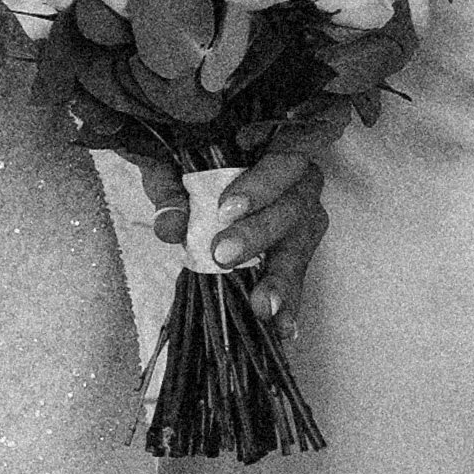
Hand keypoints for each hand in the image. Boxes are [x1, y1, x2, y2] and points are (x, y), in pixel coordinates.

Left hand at [152, 135, 331, 313]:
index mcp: (276, 144)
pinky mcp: (299, 248)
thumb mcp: (172, 164)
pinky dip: (290, 302)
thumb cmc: (193, 157)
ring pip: (301, 245)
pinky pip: (298, 274)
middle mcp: (300, 178)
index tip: (225, 209)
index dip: (261, 184)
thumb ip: (169, 188)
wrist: (201, 167)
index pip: (284, 157)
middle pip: (294, 206)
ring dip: (282, 279)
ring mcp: (304, 215)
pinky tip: (284, 329)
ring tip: (265, 308)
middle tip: (223, 256)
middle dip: (259, 234)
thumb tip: (169, 226)